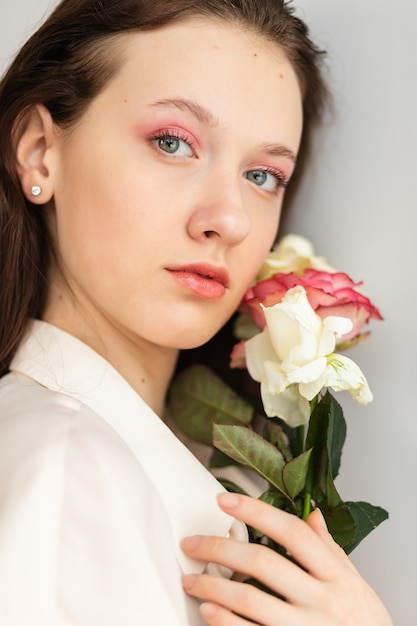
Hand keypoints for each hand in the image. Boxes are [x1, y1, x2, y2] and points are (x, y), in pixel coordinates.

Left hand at [181, 493, 392, 625]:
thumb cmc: (364, 621)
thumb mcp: (353, 581)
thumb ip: (329, 548)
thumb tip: (312, 514)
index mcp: (336, 575)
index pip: (293, 532)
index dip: (257, 512)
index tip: (225, 500)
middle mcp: (322, 600)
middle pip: (264, 563)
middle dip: (220, 549)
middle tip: (192, 544)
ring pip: (252, 600)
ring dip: (214, 589)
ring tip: (191, 581)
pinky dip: (226, 624)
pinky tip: (208, 612)